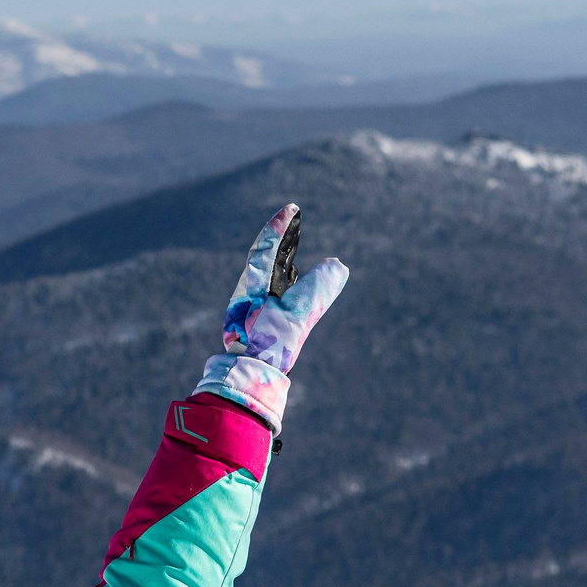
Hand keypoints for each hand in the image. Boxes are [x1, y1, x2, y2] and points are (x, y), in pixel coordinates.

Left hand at [194, 204, 347, 428]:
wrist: (247, 378)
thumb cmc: (270, 347)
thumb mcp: (297, 316)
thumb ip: (317, 290)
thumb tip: (338, 265)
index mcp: (254, 288)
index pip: (266, 251)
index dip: (279, 229)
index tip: (291, 209)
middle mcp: (249, 295)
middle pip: (265, 261)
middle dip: (279, 241)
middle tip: (292, 221)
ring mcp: (250, 309)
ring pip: (265, 278)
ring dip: (279, 260)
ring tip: (291, 246)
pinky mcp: (255, 323)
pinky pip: (268, 293)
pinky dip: (279, 282)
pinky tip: (287, 284)